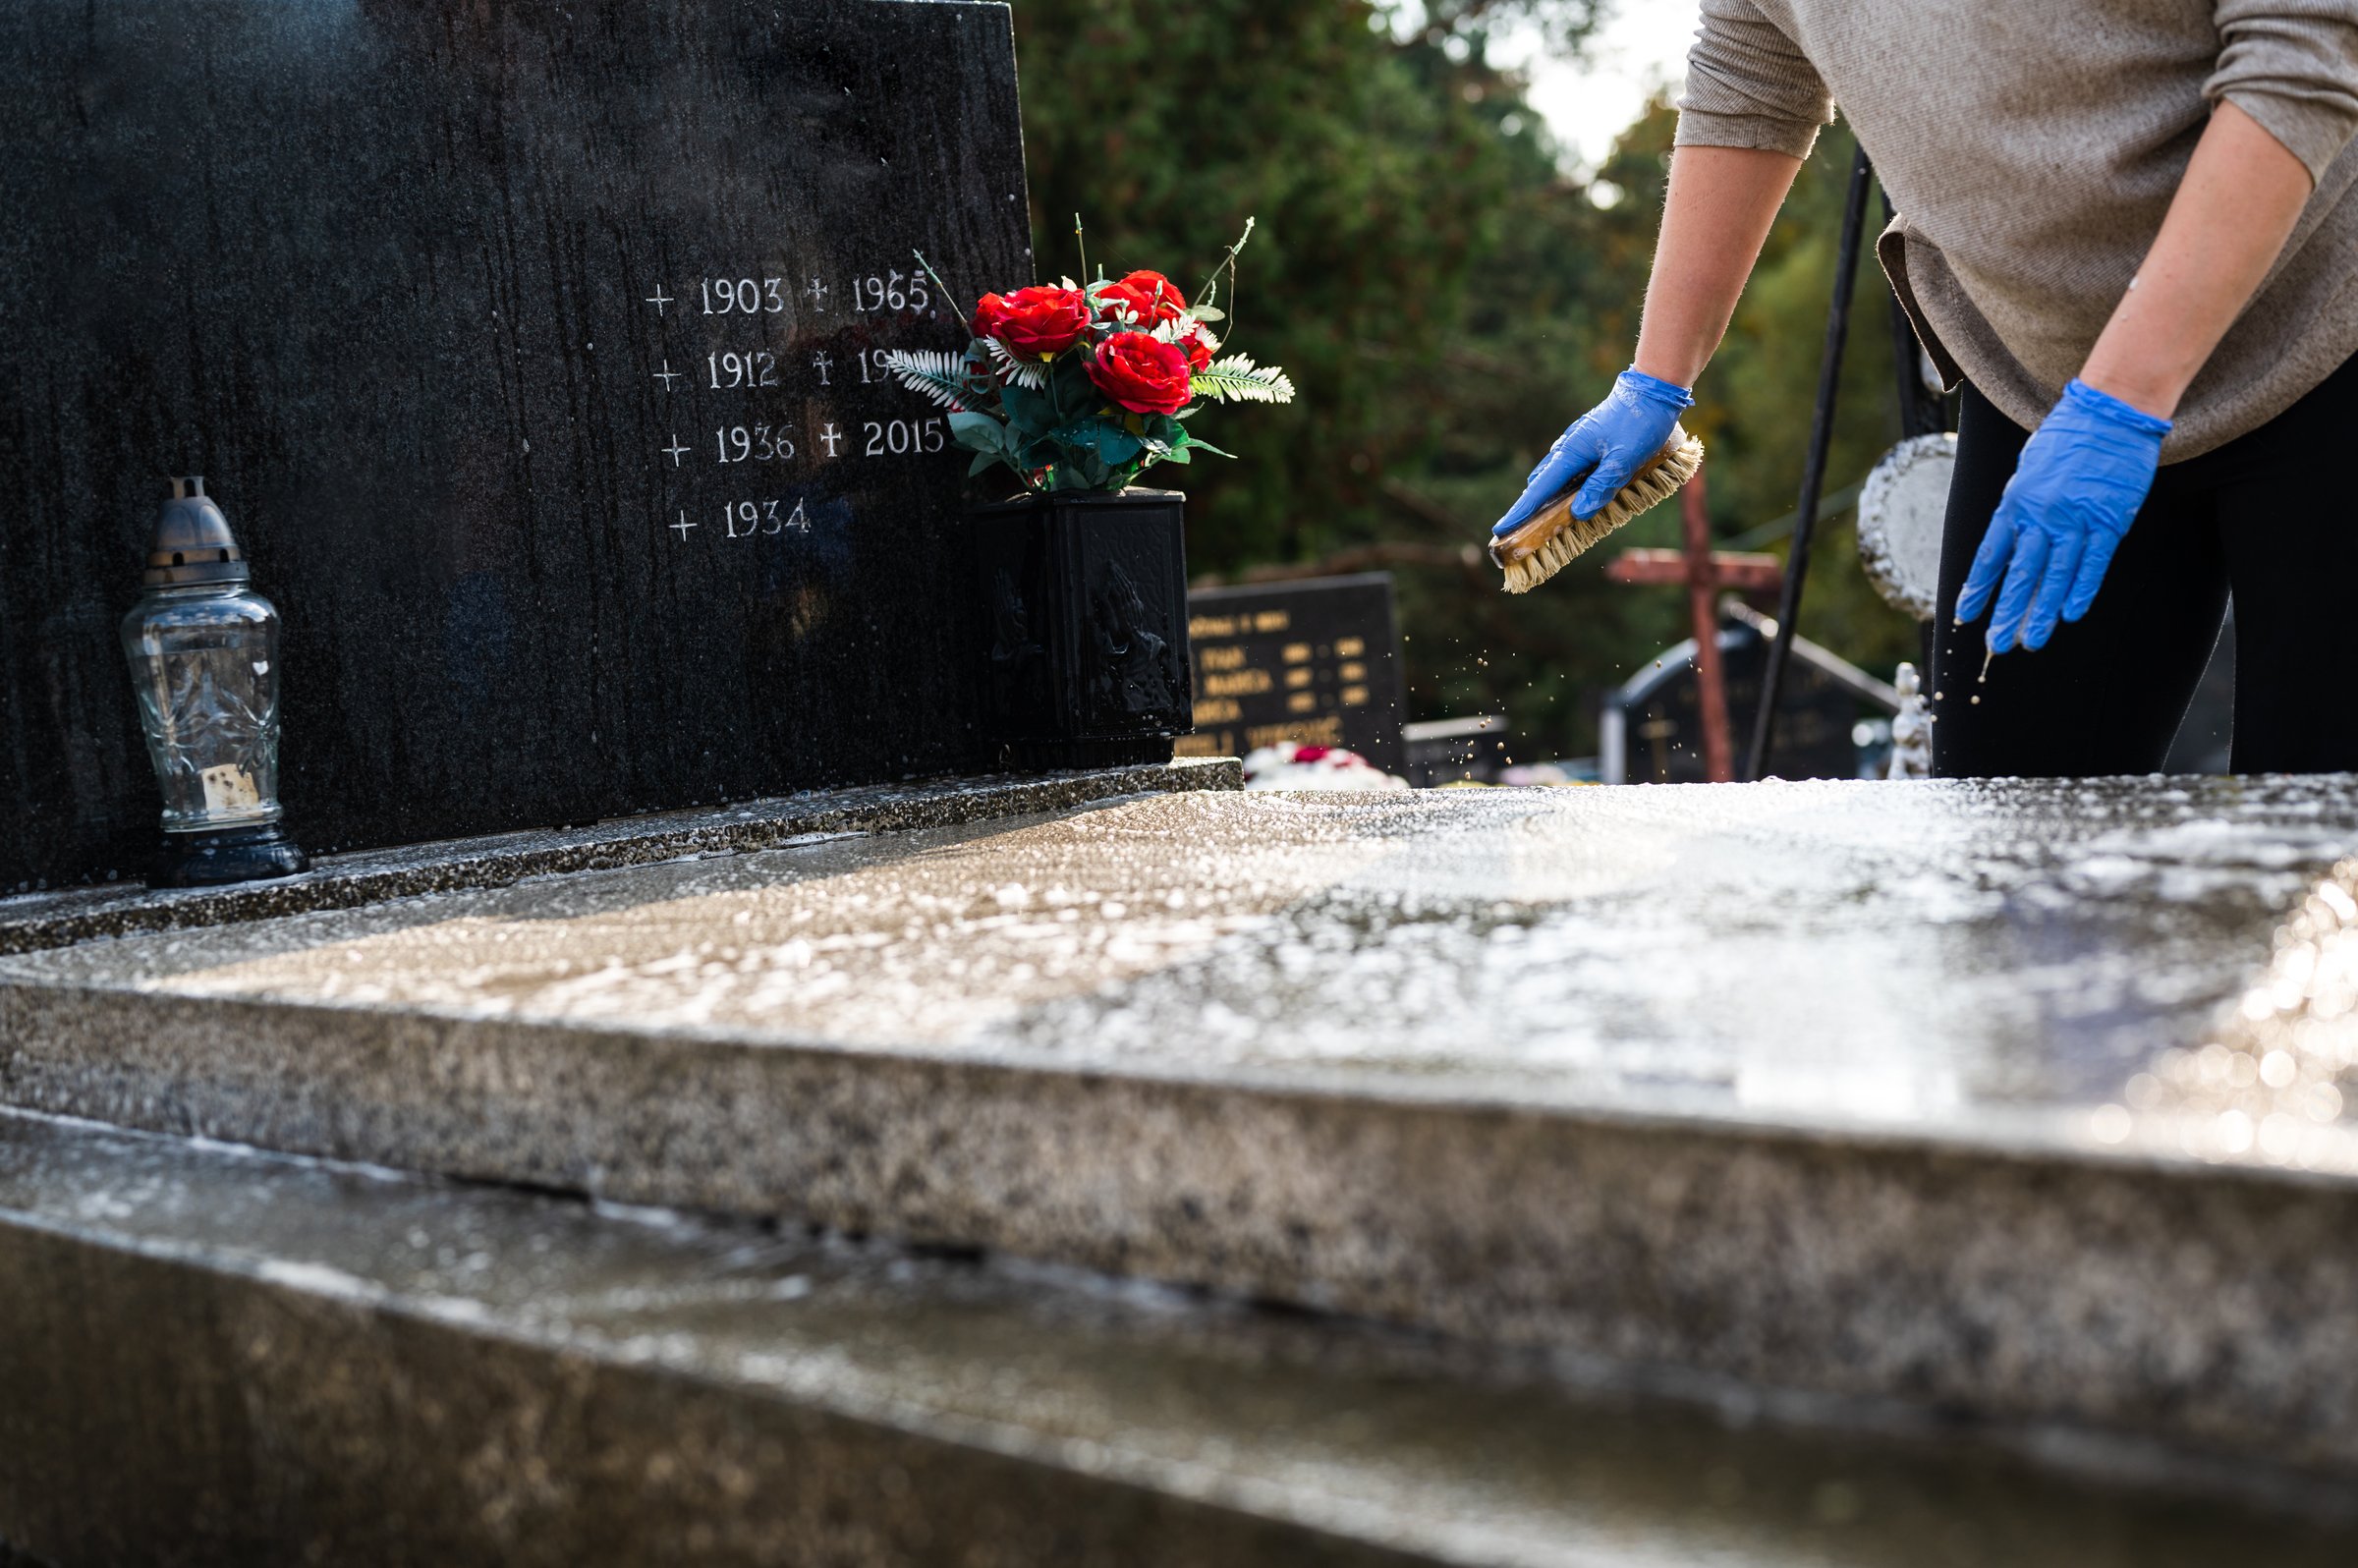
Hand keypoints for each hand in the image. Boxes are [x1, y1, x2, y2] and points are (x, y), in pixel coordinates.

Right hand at [1492, 369, 1693, 536]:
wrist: (1652, 389)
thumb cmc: (1639, 423)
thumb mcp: (1623, 459)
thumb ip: (1601, 486)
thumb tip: (1578, 513)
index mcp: (1572, 452)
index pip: (1540, 488)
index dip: (1522, 511)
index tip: (1501, 529)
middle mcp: (1569, 447)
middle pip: (1543, 482)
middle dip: (1531, 506)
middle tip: (1524, 529)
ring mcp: (1578, 443)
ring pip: (1556, 474)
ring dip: (1550, 496)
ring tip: (1547, 517)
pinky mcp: (1590, 442)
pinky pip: (1571, 468)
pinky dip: (1566, 484)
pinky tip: (1575, 492)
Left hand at [1956, 379, 2170, 652]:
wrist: (2109, 413)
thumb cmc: (2065, 439)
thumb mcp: (2026, 470)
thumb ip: (2017, 507)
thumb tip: (2008, 541)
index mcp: (2014, 503)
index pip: (1989, 556)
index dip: (1977, 588)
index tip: (1965, 615)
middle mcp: (2041, 516)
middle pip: (2020, 574)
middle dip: (2006, 612)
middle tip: (1996, 644)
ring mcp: (2076, 520)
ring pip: (2055, 577)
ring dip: (2042, 613)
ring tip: (2031, 641)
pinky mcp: (2108, 522)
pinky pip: (2092, 564)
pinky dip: (2081, 591)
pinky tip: (2070, 614)